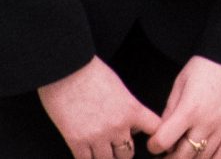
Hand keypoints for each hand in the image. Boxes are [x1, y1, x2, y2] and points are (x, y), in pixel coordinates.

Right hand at [36, 57, 164, 158]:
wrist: (65, 70)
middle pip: (128, 153)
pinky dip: (86, 158)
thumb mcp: (120, 87)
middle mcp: (118, 126)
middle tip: (116, 148)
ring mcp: (97, 136)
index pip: (154, 129)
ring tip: (100, 151)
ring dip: (104, 157)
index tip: (145, 136)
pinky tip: (84, 153)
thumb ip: (129, 107)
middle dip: (123, 151)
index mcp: (132, 109)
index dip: (151, 134)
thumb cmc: (91, 73)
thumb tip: (134, 125)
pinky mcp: (76, 141)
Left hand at [146, 56, 220, 158]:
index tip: (153, 144)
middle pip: (182, 156)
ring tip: (180, 156)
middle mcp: (206, 123)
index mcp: (189, 110)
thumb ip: (170, 109)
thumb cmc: (206, 66)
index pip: (163, 141)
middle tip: (164, 155)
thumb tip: (161, 130)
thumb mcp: (180, 83)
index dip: (154, 146)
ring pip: (202, 158)